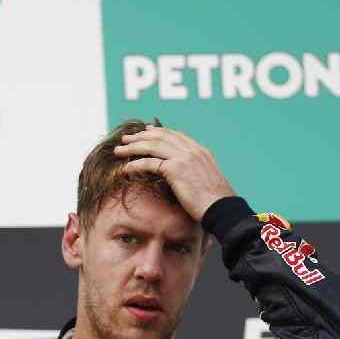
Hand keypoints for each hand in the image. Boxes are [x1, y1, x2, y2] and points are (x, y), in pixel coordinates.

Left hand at [113, 125, 235, 221]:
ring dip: (133, 147)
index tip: (144, 131)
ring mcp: (184, 158)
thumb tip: (184, 177)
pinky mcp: (176, 169)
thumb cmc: (214, 201)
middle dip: (141, 136)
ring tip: (118, 150)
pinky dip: (136, 164)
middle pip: (161, 136)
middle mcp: (192, 150)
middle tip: (126, 138)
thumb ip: (194, 172)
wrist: (221, 207)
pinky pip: (150, 163)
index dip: (158, 131)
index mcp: (200, 151)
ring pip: (152, 146)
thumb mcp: (205, 180)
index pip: (175, 135)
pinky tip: (125, 167)